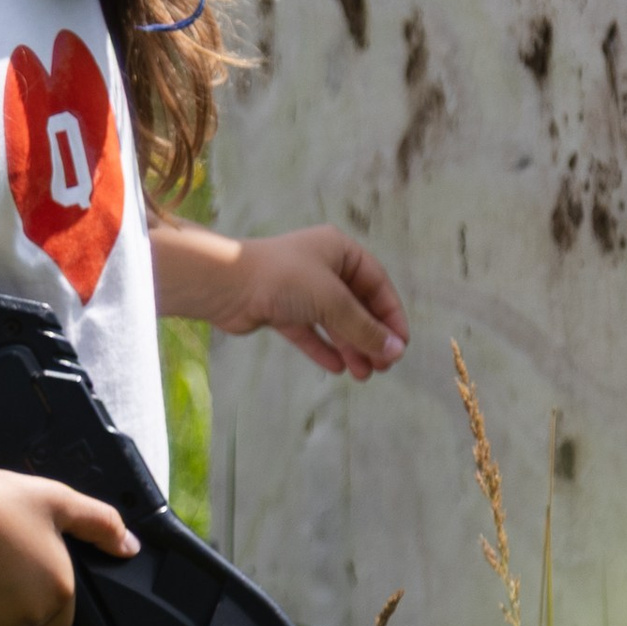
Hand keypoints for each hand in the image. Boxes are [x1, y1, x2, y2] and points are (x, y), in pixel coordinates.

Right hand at [0, 467, 136, 625]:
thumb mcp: (56, 500)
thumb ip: (100, 523)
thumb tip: (130, 547)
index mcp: (57, 593)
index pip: (60, 623)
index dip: (48, 599)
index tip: (29, 570)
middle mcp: (26, 617)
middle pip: (26, 621)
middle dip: (16, 598)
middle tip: (0, 557)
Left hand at [215, 225, 408, 379]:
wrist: (226, 284)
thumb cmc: (284, 279)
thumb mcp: (333, 301)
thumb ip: (364, 327)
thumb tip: (395, 351)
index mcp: (338, 250)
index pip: (376, 284)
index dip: (390, 315)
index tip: (400, 346)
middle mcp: (320, 266)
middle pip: (355, 304)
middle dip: (370, 336)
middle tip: (383, 367)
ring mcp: (298, 288)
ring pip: (333, 320)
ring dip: (350, 347)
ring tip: (364, 375)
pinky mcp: (279, 308)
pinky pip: (308, 330)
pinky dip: (323, 347)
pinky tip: (337, 367)